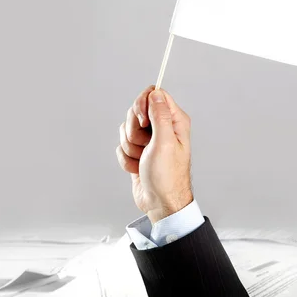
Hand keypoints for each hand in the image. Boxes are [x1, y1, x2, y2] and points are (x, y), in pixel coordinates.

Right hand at [116, 85, 192, 223]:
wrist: (160, 202)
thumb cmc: (167, 177)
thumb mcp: (165, 142)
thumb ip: (159, 115)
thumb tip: (155, 93)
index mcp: (174, 121)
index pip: (154, 95)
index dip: (143, 105)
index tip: (144, 121)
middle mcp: (162, 128)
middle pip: (136, 112)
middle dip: (135, 132)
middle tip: (145, 146)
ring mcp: (149, 140)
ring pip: (126, 130)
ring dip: (131, 148)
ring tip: (143, 160)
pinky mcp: (138, 151)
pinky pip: (122, 146)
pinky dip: (127, 159)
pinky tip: (139, 168)